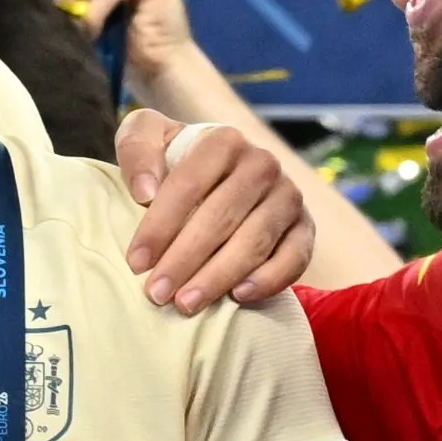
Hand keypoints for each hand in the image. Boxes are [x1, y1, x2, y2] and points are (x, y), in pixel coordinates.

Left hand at [116, 110, 313, 312]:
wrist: (218, 178)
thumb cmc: (173, 161)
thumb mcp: (146, 137)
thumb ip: (137, 149)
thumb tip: (145, 192)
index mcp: (224, 141)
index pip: (189, 184)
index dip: (160, 226)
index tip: (136, 262)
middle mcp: (262, 164)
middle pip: (221, 217)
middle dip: (184, 259)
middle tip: (156, 293)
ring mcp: (288, 196)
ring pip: (254, 241)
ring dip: (218, 276)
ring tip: (186, 303)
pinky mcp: (305, 228)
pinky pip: (294, 258)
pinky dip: (269, 279)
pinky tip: (238, 297)